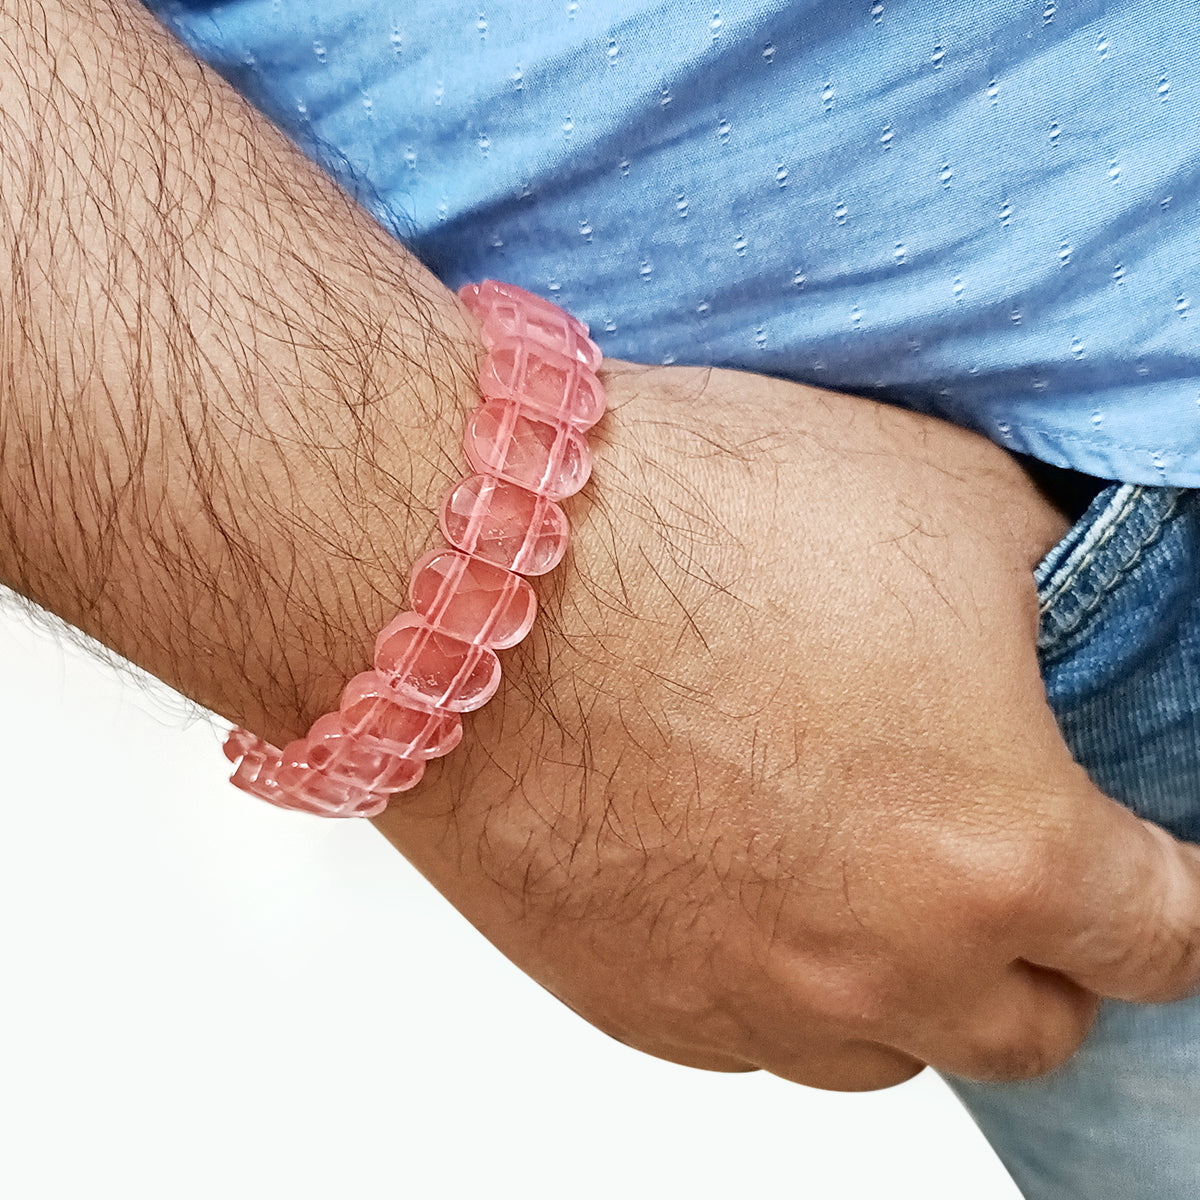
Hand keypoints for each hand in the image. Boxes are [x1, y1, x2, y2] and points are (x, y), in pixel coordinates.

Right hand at [375, 360, 1199, 1089]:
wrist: (474, 567)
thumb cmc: (688, 526)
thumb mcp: (946, 506)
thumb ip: (1048, 605)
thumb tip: (1055, 643)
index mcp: (1000, 851)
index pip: (1166, 938)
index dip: (1177, 902)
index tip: (1154, 882)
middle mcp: (880, 963)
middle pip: (1029, 1028)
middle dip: (1040, 953)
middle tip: (995, 865)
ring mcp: (746, 1000)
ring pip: (881, 1052)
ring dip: (899, 978)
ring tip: (850, 869)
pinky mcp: (630, 1001)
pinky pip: (749, 1036)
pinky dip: (773, 976)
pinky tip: (732, 872)